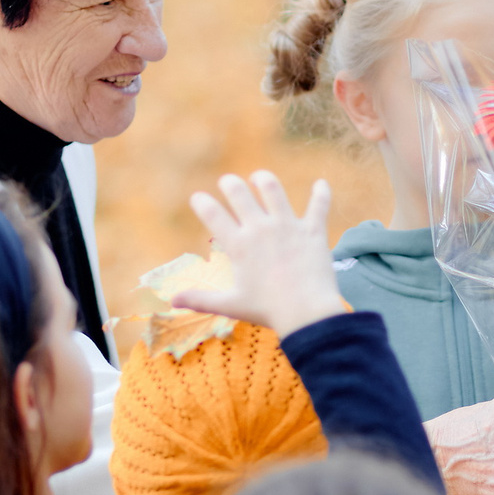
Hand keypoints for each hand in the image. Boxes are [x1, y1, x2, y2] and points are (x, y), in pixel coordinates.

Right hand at [173, 172, 347, 339]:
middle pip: (240, 192)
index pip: (213, 213)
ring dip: (264, 180)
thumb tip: (172, 301)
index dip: (201, 202)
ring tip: (260, 179)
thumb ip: (201, 300)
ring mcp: (288, 227)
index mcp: (239, 245)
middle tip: (228, 183)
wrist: (307, 314)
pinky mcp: (313, 231)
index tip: (197, 197)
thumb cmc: (267, 311)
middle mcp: (261, 229)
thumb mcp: (231, 305)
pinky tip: (321, 184)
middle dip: (230, 183)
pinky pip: (319, 205)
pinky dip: (321, 193)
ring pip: (273, 189)